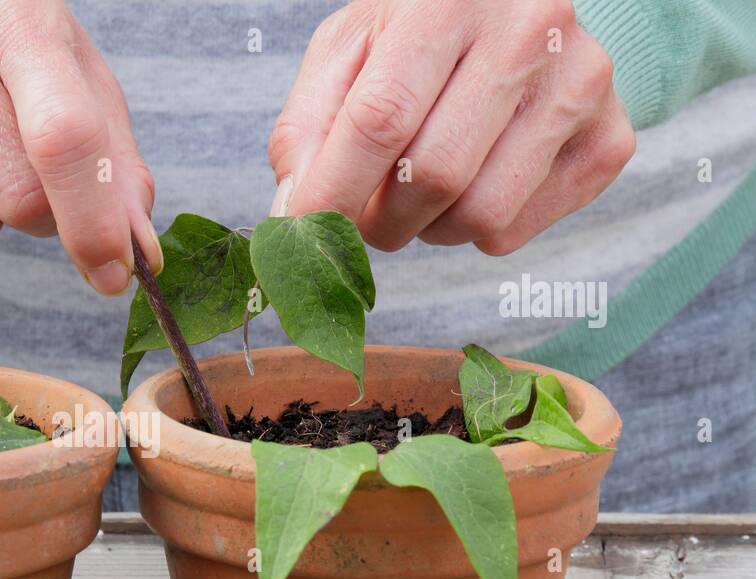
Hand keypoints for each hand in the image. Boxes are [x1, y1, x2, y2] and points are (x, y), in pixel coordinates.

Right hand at [0, 0, 158, 293]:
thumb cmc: (4, 52)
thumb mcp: (75, 79)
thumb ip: (114, 164)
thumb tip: (135, 255)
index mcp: (14, 23)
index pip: (62, 137)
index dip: (93, 220)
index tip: (114, 271)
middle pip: (17, 201)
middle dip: (40, 212)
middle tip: (24, 165)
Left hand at [268, 0, 635, 254]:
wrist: (518, 9)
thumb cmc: (418, 31)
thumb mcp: (348, 50)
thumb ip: (305, 128)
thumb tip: (293, 214)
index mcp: (448, 0)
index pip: (381, 120)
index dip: (333, 191)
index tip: (304, 228)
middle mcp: (530, 31)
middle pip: (432, 177)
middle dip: (379, 219)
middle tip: (363, 214)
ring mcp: (581, 84)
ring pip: (479, 216)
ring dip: (427, 229)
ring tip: (419, 190)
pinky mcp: (609, 139)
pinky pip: (514, 232)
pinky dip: (473, 231)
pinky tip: (471, 182)